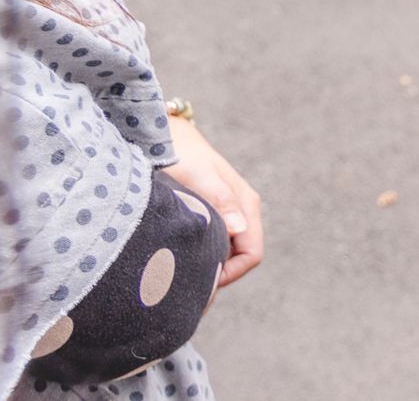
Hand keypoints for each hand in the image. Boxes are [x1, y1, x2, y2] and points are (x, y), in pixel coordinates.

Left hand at [165, 115, 263, 289]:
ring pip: (227, 252)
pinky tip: (178, 257)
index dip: (231, 273)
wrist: (166, 135)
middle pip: (240, 258)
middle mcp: (241, 211)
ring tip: (177, 272)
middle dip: (218, 275)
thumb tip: (238, 229)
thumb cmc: (181, 153)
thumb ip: (220, 199)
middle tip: (183, 284)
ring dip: (208, 265)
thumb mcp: (199, 175)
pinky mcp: (212, 214)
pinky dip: (200, 255)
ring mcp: (228, 213)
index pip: (252, 254)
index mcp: (245, 205)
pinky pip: (214, 243)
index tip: (201, 281)